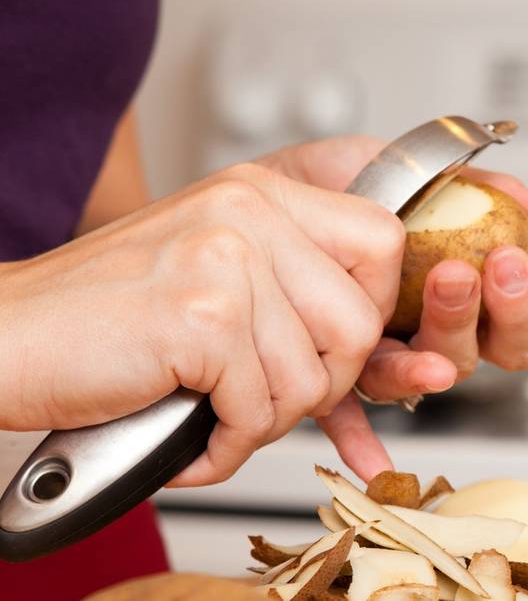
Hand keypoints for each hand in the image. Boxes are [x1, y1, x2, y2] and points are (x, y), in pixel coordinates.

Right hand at [0, 162, 405, 486]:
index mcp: (262, 194)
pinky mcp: (201, 317)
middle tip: (267, 396)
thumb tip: (369, 331)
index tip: (330, 343)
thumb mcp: (214, 266)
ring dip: (267, 420)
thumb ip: (291, 282)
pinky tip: (193, 436)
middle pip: (360, 321)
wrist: (6, 335)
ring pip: (313, 377)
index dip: (371, 306)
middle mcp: (249, 213)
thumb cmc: (108, 315)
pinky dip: (226, 444)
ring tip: (217, 414)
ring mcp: (225, 260)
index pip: (380, 240)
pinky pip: (258, 409)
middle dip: (324, 382)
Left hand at [259, 136, 527, 480]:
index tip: (510, 260)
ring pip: (411, 380)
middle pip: (468, 358)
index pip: (510, 331)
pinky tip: (372, 462)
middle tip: (462, 274)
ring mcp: (376, 357)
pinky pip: (344, 415)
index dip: (519, 307)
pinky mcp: (330, 371)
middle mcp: (422, 337)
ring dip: (422, 362)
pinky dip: (359, 441)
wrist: (280, 184)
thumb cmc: (355, 186)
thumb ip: (489, 192)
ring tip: (412, 313)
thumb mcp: (426, 172)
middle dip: (471, 320)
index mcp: (455, 299)